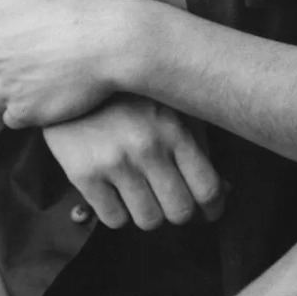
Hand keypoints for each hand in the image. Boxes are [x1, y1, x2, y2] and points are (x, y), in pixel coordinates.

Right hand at [43, 97, 225, 229]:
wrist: (72, 74)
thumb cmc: (131, 94)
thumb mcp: (173, 108)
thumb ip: (199, 147)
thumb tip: (224, 191)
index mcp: (175, 128)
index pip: (207, 189)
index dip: (213, 207)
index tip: (209, 210)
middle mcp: (147, 146)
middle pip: (180, 211)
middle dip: (180, 211)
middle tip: (173, 201)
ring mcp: (113, 161)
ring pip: (149, 221)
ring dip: (150, 213)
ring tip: (144, 194)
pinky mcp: (83, 174)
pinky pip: (114, 219)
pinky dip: (120, 213)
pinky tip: (118, 192)